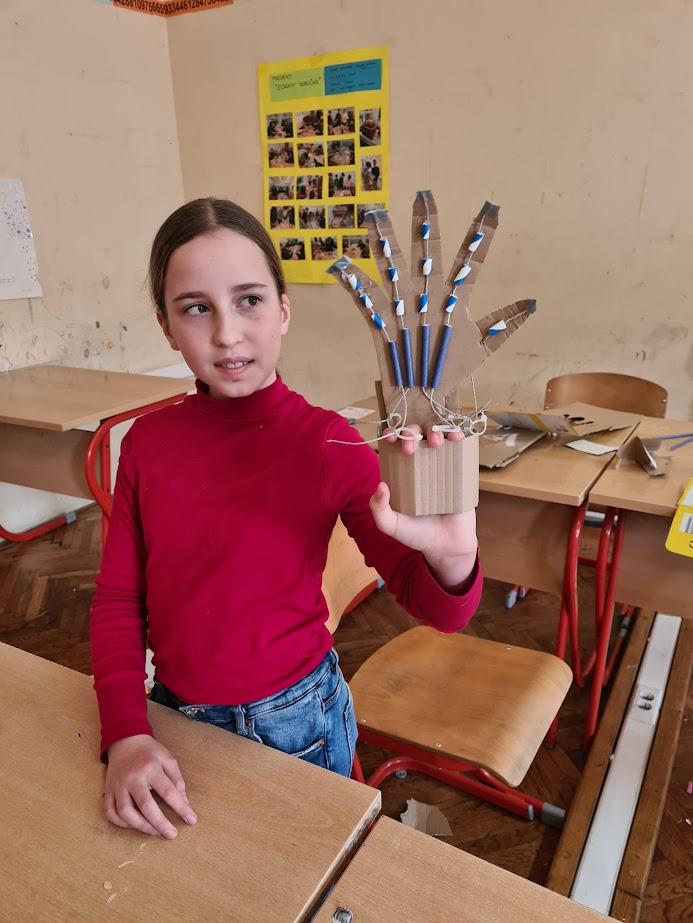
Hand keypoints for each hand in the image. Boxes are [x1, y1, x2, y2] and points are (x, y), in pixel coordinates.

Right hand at [104, 735, 196, 838]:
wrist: (124, 740)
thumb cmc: (149, 751)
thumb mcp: (167, 758)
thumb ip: (177, 779)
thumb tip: (184, 802)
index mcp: (150, 768)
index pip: (168, 792)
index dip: (181, 808)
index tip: (191, 820)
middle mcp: (133, 778)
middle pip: (146, 806)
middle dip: (160, 823)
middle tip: (172, 835)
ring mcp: (118, 785)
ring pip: (125, 813)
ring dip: (141, 826)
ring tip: (155, 832)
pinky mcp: (108, 790)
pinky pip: (110, 812)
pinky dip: (120, 823)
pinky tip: (133, 825)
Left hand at [371, 426, 477, 591]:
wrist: (447, 546)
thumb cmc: (417, 535)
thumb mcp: (391, 525)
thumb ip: (379, 510)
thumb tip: (381, 485)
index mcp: (401, 472)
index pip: (394, 446)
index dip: (392, 434)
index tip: (391, 437)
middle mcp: (420, 464)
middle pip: (415, 435)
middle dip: (410, 433)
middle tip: (410, 449)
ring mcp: (441, 465)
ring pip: (437, 436)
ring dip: (434, 431)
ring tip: (435, 443)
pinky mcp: (460, 469)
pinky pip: (460, 448)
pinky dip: (458, 436)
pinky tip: (455, 436)